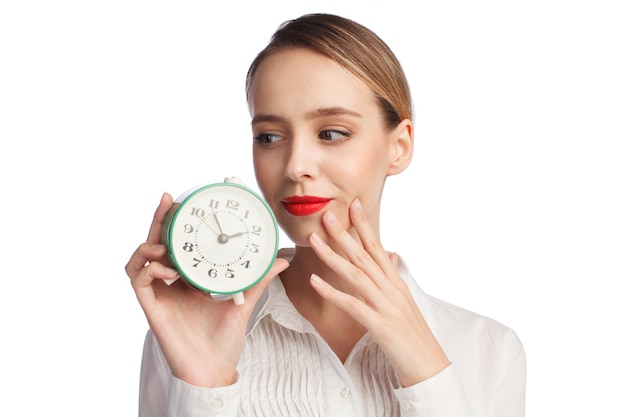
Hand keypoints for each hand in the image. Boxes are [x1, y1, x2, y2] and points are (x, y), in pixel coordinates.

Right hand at [125, 193, 288, 386]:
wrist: (214, 368)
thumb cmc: (224, 338)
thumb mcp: (243, 300)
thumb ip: (259, 278)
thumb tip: (283, 258)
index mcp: (187, 278)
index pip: (177, 244)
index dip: (177, 223)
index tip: (186, 200)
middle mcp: (169, 283)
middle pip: (156, 244)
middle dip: (158, 220)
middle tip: (168, 199)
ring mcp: (158, 295)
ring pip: (139, 260)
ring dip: (148, 245)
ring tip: (162, 242)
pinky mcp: (151, 308)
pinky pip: (138, 281)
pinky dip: (147, 269)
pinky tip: (165, 268)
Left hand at [307, 198, 449, 386]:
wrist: (430, 366)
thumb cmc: (414, 336)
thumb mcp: (405, 302)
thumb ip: (394, 277)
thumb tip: (390, 255)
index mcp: (396, 283)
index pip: (378, 248)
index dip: (364, 226)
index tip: (353, 204)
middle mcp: (392, 289)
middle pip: (365, 256)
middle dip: (344, 234)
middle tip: (327, 215)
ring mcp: (387, 306)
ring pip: (356, 275)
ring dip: (333, 256)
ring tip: (315, 241)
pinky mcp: (380, 326)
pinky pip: (353, 306)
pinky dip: (333, 292)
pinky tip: (314, 282)